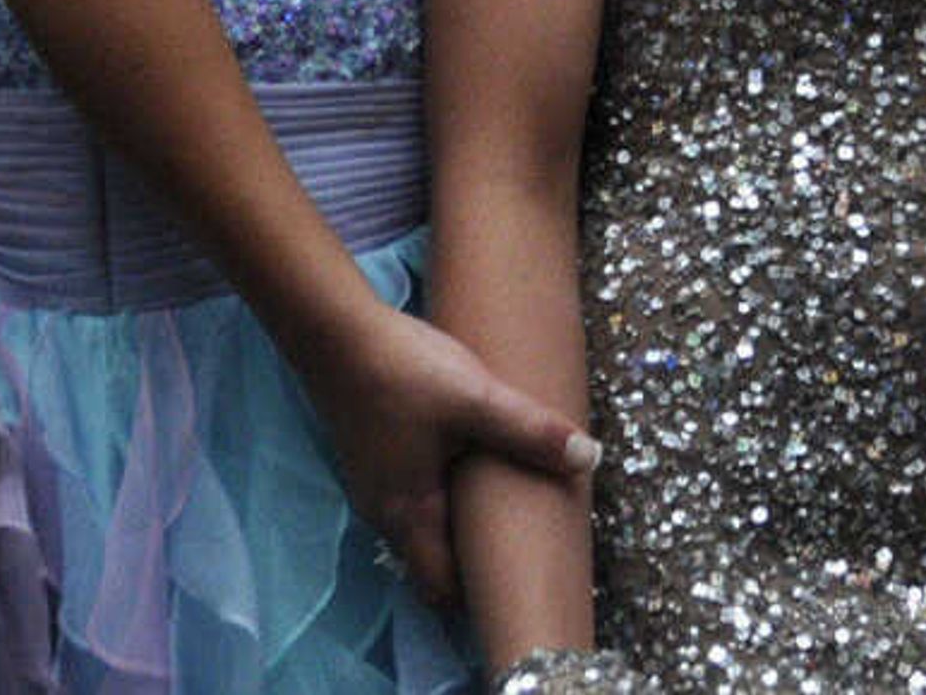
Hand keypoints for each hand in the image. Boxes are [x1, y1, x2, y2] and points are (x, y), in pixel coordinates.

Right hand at [289, 298, 598, 608]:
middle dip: (474, 559)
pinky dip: (444, 493)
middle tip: (526, 542)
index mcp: (407, 515)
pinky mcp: (373, 453)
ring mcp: (374, 482)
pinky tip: (472, 463)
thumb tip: (590, 459)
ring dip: (460, 522)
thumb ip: (531, 433)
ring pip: (423, 523)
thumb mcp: (477, 401)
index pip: (439, 588)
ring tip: (508, 504)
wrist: (335, 330)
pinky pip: (413, 492)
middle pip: (432, 559)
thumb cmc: (404, 373)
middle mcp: (383, 511)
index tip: (518, 582)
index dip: (477, 596)